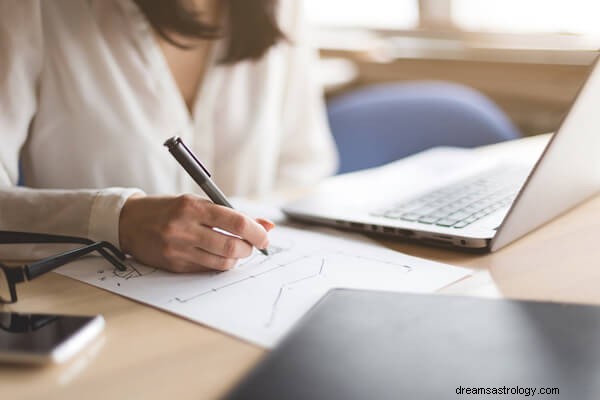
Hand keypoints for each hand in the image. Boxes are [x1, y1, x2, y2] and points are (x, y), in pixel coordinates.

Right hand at [118, 194, 274, 272]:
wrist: (129, 222)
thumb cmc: (168, 209)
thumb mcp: (197, 202)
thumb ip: (230, 213)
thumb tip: (267, 226)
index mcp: (192, 206)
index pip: (235, 221)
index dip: (256, 232)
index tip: (265, 237)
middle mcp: (184, 228)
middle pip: (231, 245)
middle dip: (249, 248)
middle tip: (252, 246)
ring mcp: (178, 249)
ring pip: (222, 261)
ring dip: (236, 258)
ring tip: (235, 250)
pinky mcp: (175, 265)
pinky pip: (207, 269)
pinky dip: (219, 263)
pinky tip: (218, 255)